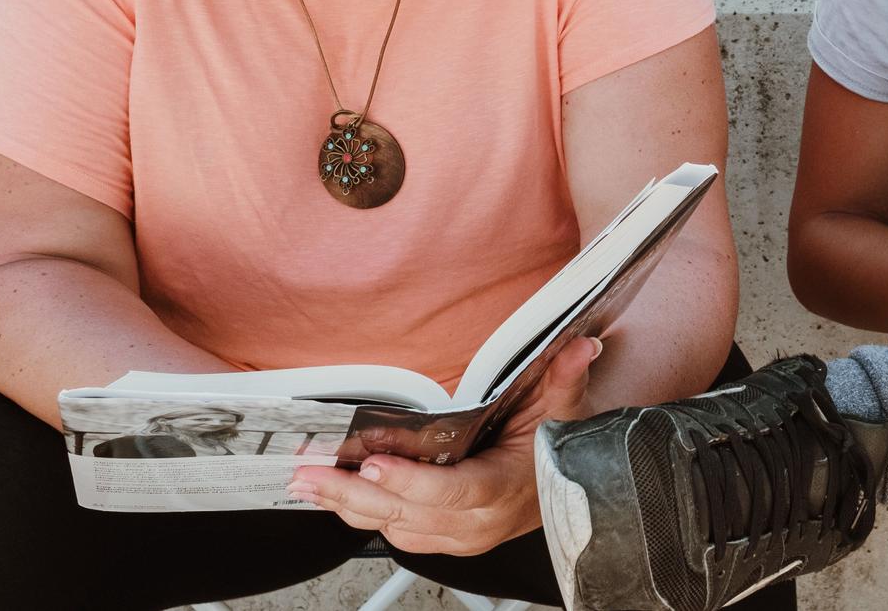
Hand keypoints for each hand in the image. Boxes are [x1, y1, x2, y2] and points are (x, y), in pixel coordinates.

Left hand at [287, 334, 600, 555]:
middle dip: (353, 494)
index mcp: (502, 491)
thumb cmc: (555, 452)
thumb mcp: (563, 411)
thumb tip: (581, 347)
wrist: (566, 496)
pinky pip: (393, 533)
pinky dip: (360, 514)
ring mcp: (456, 537)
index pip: (451, 493)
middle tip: (310, 473)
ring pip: (392, 527)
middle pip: (406, 514)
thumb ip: (566, 378)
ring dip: (346, 505)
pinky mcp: (440, 540)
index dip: (411, 482)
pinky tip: (332, 495)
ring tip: (307, 481)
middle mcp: (476, 523)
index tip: (375, 463)